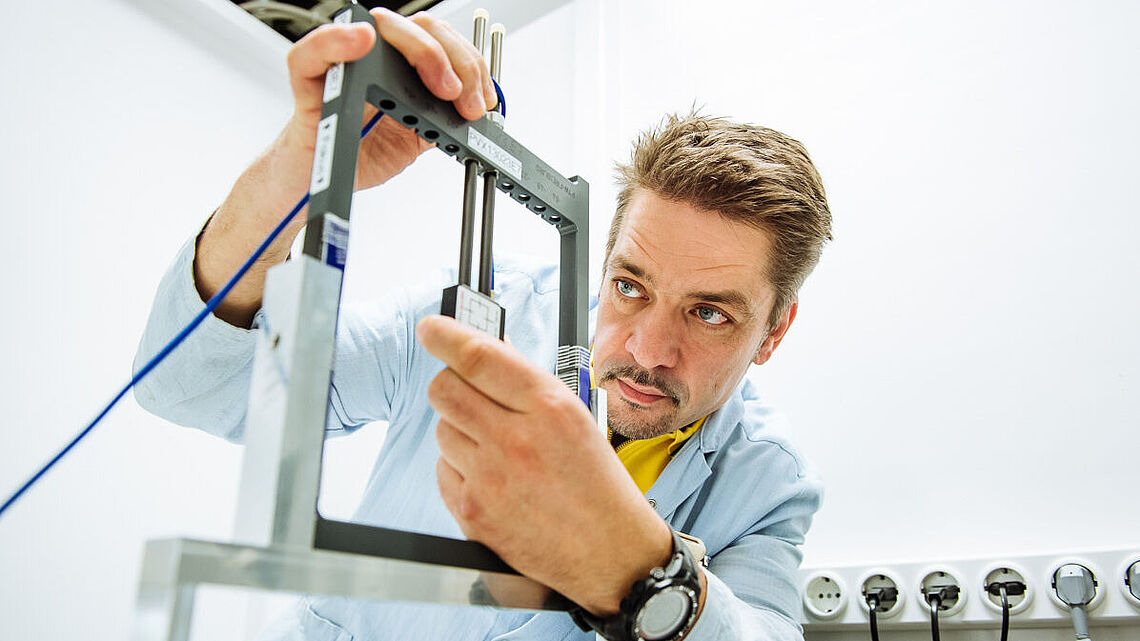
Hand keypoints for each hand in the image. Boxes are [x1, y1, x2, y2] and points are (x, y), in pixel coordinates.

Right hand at [196, 10, 495, 324]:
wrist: (318, 182)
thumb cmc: (362, 151)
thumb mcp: (416, 139)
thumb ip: (443, 118)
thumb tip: (479, 111)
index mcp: (404, 67)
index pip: (443, 41)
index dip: (471, 65)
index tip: (484, 100)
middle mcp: (377, 56)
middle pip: (422, 29)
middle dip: (456, 61)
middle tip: (465, 98)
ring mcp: (344, 63)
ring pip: (382, 26)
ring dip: (420, 50)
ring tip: (438, 83)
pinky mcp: (308, 79)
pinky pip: (313, 52)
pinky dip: (337, 40)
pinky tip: (362, 40)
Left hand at [417, 315, 673, 615]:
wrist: (610, 553)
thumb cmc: (597, 484)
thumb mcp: (575, 418)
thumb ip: (527, 386)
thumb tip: (486, 354)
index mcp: (549, 407)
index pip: (478, 357)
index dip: (445, 335)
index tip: (431, 328)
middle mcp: (516, 439)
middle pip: (445, 389)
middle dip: (451, 384)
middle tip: (469, 393)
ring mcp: (490, 478)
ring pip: (442, 429)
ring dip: (460, 430)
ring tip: (497, 448)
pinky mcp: (472, 512)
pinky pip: (442, 470)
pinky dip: (460, 468)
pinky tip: (493, 478)